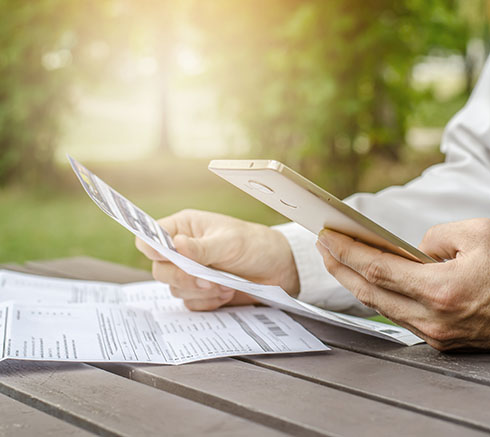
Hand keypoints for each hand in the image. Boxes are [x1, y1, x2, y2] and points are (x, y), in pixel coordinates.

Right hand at [136, 209, 298, 310]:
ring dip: (199, 291)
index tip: (168, 257)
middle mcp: (182, 251)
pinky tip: (225, 293)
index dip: (153, 248)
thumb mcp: (230, 242)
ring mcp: (190, 272)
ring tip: (224, 285)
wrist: (278, 269)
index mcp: (184, 228)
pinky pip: (190, 303)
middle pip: (160, 269)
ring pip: (174, 289)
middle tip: (206, 279)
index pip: (151, 237)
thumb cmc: (254, 244)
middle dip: (182, 277)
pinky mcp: (200, 292)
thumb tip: (175, 245)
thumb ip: (202, 247)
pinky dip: (207, 302)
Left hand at [316, 218, 489, 350]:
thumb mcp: (479, 236)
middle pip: (369, 292)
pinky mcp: (443, 340)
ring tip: (339, 260)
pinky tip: (369, 281)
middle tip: (323, 246)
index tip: (326, 236)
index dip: (346, 251)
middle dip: (339, 267)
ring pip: (381, 307)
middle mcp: (435, 319)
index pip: (376, 269)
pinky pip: (399, 315)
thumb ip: (436, 238)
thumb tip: (411, 249)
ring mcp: (438, 334)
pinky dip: (379, 296)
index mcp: (442, 291)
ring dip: (355, 282)